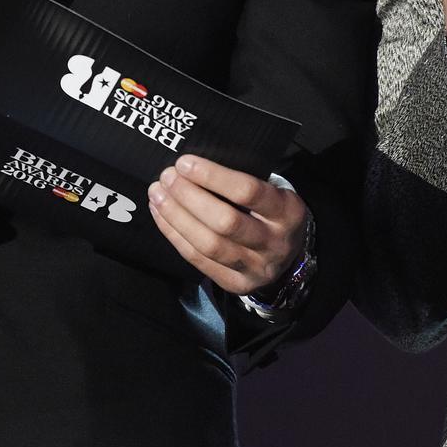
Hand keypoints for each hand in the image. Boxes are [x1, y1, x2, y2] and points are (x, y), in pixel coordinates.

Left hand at [147, 154, 306, 294]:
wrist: (289, 257)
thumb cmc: (272, 213)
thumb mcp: (274, 193)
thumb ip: (244, 181)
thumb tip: (194, 165)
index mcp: (287, 211)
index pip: (248, 192)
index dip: (213, 177)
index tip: (185, 163)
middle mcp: (274, 242)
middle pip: (226, 222)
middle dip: (189, 197)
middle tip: (166, 177)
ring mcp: (254, 267)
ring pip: (209, 245)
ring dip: (176, 217)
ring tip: (157, 195)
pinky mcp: (235, 283)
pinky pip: (199, 260)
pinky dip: (175, 235)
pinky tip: (161, 215)